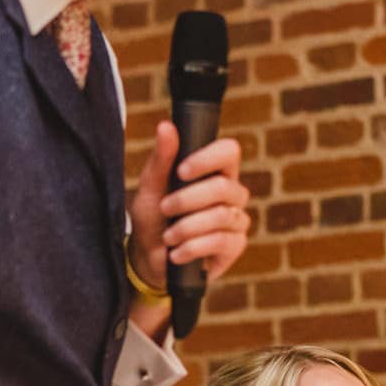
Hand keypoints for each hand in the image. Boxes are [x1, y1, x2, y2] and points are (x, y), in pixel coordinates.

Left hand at [127, 121, 251, 291]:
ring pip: (221, 216)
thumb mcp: (150, 187)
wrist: (148, 259)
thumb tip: (166, 126)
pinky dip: (192, 248)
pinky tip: (177, 253)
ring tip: (168, 236)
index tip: (181, 171)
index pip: (229, 151)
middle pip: (223, 187)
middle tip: (165, 209)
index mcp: (215, 172)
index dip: (208, 159)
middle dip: (187, 200)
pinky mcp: (235, 246)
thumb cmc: (152, 218)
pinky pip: (221, 241)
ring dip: (186, 227)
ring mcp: (236, 220)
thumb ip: (161, 158)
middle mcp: (232, 193)